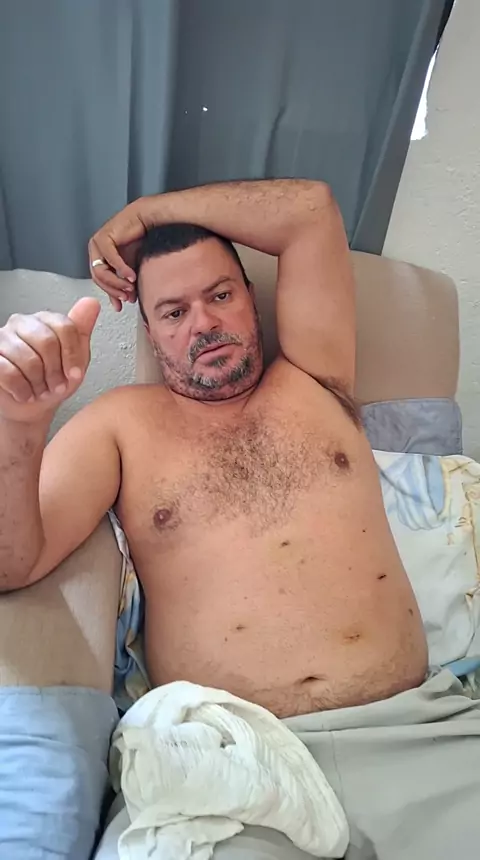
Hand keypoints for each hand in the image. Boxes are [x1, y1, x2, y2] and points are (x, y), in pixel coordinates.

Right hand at [0, 298, 99, 423]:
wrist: (32, 407)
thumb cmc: (53, 382)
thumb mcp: (76, 360)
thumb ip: (82, 331)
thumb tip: (91, 303)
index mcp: (44, 320)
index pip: (65, 326)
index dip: (72, 355)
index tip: (74, 374)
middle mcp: (22, 323)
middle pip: (47, 342)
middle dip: (55, 371)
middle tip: (55, 385)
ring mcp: (2, 339)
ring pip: (28, 359)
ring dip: (39, 383)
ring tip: (40, 390)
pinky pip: (9, 373)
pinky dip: (22, 390)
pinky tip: (26, 394)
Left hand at [88, 199, 147, 310]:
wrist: (147, 221)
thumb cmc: (140, 242)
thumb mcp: (132, 269)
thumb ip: (125, 284)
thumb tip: (125, 301)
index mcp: (99, 259)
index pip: (100, 283)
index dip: (111, 294)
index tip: (121, 304)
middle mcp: (95, 252)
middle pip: (98, 279)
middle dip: (114, 290)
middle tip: (127, 297)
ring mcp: (97, 244)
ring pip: (101, 271)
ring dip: (116, 282)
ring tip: (130, 287)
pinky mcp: (103, 237)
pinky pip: (110, 259)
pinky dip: (121, 270)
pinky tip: (131, 276)